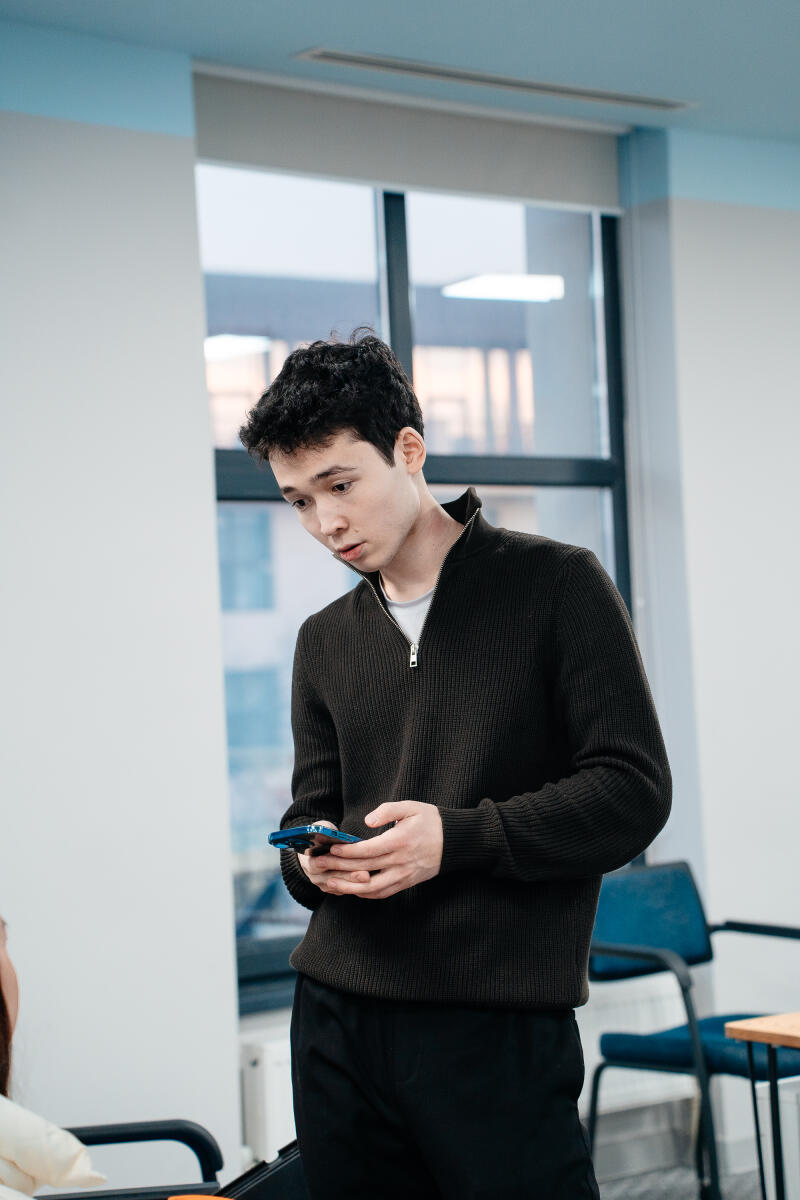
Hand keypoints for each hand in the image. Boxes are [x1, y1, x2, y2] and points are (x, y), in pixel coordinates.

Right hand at [296, 821, 370, 894]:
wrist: (319, 848)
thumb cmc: (322, 836)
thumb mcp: (321, 829)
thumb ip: (324, 829)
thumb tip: (330, 831)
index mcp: (307, 860)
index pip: (317, 864)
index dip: (332, 863)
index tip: (346, 860)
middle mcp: (313, 875)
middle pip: (331, 878)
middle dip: (349, 876)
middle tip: (365, 875)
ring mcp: (322, 884)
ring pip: (339, 886)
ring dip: (354, 883)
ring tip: (368, 878)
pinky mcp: (333, 889)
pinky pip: (344, 890)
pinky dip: (356, 887)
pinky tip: (368, 883)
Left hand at [324, 801, 442, 899]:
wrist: (455, 841)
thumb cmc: (431, 821)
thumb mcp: (411, 807)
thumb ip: (388, 811)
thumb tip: (367, 821)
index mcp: (399, 841)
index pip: (367, 851)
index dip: (346, 852)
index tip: (331, 850)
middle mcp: (400, 861)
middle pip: (364, 869)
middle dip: (339, 868)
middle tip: (319, 866)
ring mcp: (404, 875)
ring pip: (372, 888)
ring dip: (349, 887)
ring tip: (330, 883)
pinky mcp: (407, 882)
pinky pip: (383, 892)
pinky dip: (366, 893)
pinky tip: (352, 889)